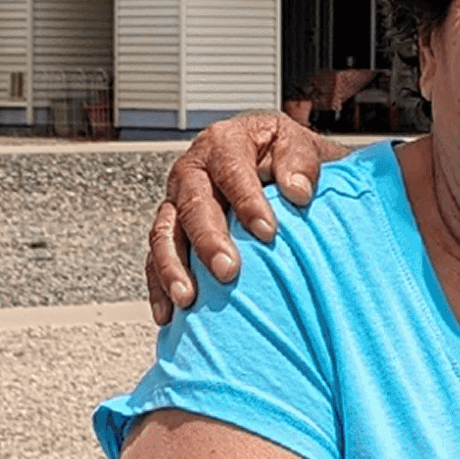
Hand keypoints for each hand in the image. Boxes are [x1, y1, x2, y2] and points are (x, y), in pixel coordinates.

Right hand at [145, 111, 334, 321]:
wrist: (279, 169)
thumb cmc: (292, 162)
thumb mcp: (303, 147)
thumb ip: (302, 161)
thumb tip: (298, 190)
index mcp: (226, 144)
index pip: (231, 169)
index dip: (247, 200)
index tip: (268, 232)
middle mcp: (194, 170)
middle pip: (193, 204)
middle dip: (209, 239)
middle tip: (229, 271)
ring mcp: (177, 201)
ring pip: (164, 232)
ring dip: (174, 267)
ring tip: (188, 298)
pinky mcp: (172, 230)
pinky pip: (156, 257)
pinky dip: (159, 285)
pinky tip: (168, 314)